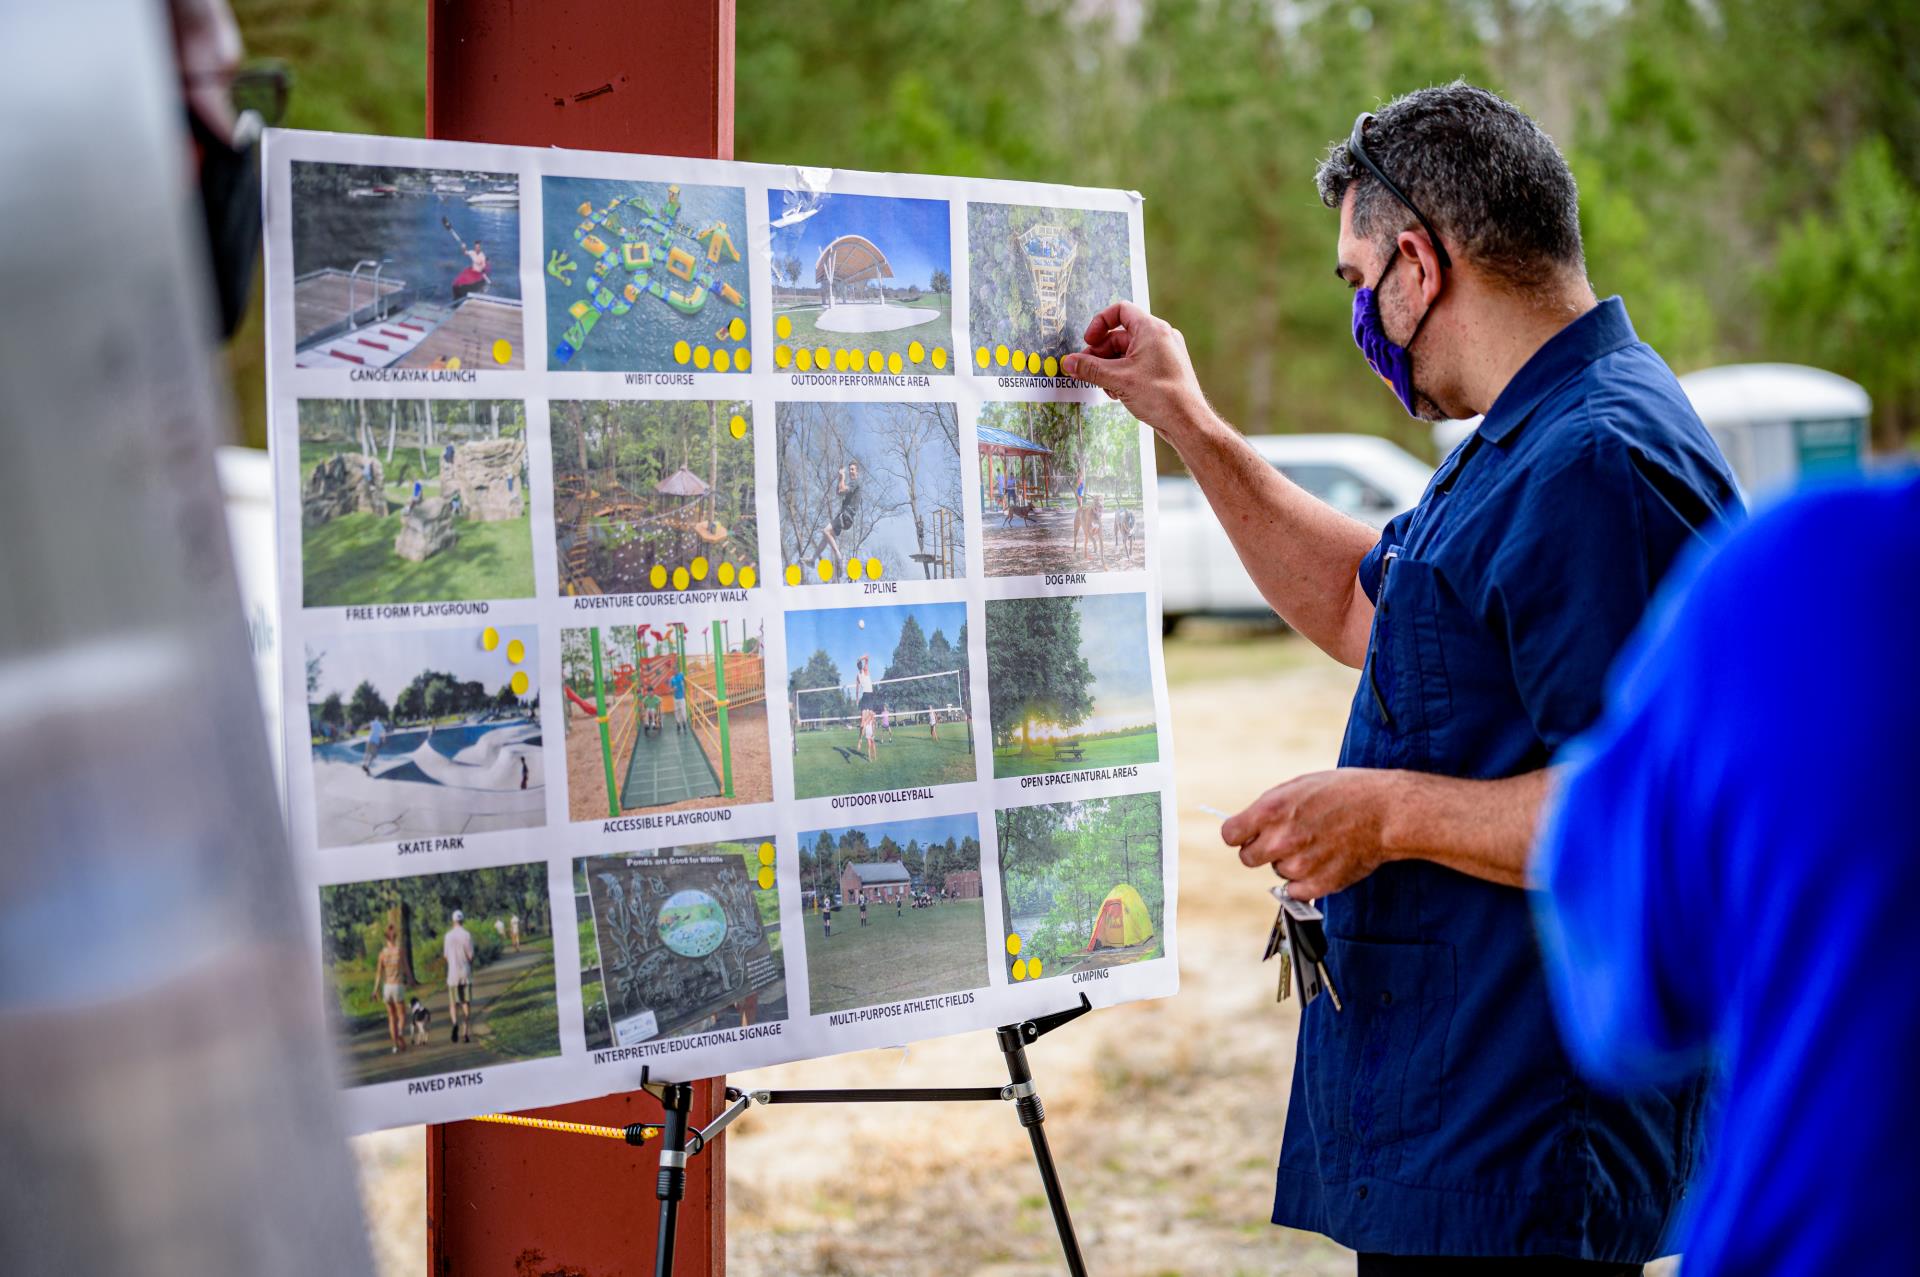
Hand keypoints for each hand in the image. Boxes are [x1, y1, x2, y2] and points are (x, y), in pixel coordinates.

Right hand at [1060, 302, 1210, 439]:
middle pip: (1120, 335)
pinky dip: (1123, 374)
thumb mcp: (1117, 380)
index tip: (1088, 341)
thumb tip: (1067, 362)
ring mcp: (1164, 353)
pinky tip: (1117, 393)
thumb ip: (1089, 369)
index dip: (1099, 323)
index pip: (1120, 311)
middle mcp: (1160, 337)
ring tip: (1103, 386)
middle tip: (1086, 370)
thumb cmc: (1161, 396)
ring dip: (1109, 367)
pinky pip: (1137, 365)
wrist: (1187, 422)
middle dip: (1100, 353)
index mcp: (1151, 329)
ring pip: (1127, 353)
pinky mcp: (1164, 369)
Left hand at [1220, 768, 1402, 899]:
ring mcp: (1299, 864)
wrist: (1386, 811)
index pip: (1230, 835)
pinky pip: (1295, 890)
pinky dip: (1306, 881)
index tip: (1248, 835)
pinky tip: (1324, 861)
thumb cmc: (1345, 792)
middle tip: (1284, 840)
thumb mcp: (1299, 786)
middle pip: (1248, 857)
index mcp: (1271, 810)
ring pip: (1277, 872)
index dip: (1240, 834)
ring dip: (1290, 862)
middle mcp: (1280, 839)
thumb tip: (1249, 824)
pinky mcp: (1318, 884)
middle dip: (1261, 850)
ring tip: (1317, 844)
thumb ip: (1269, 807)